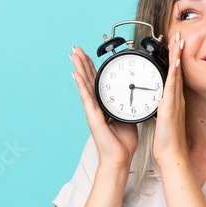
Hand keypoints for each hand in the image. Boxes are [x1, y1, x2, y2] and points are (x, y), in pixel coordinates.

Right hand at [70, 46, 137, 170]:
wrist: (120, 157)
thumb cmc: (123, 142)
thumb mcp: (128, 117)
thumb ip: (126, 105)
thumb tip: (132, 95)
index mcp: (104, 105)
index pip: (97, 82)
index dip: (92, 67)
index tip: (87, 54)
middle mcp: (96, 106)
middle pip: (88, 79)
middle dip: (82, 63)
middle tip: (76, 48)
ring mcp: (93, 111)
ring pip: (85, 85)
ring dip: (79, 68)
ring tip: (73, 55)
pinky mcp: (93, 117)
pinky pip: (87, 98)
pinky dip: (81, 85)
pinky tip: (76, 74)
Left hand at [152, 30, 187, 166]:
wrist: (172, 153)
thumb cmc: (168, 140)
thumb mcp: (165, 118)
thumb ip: (163, 107)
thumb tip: (160, 100)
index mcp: (173, 100)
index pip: (173, 74)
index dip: (174, 59)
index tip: (174, 44)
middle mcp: (176, 98)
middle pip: (177, 70)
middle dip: (177, 52)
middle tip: (178, 35)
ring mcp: (175, 102)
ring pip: (175, 75)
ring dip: (177, 57)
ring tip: (178, 40)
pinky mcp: (170, 107)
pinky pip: (172, 87)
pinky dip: (174, 74)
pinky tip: (175, 63)